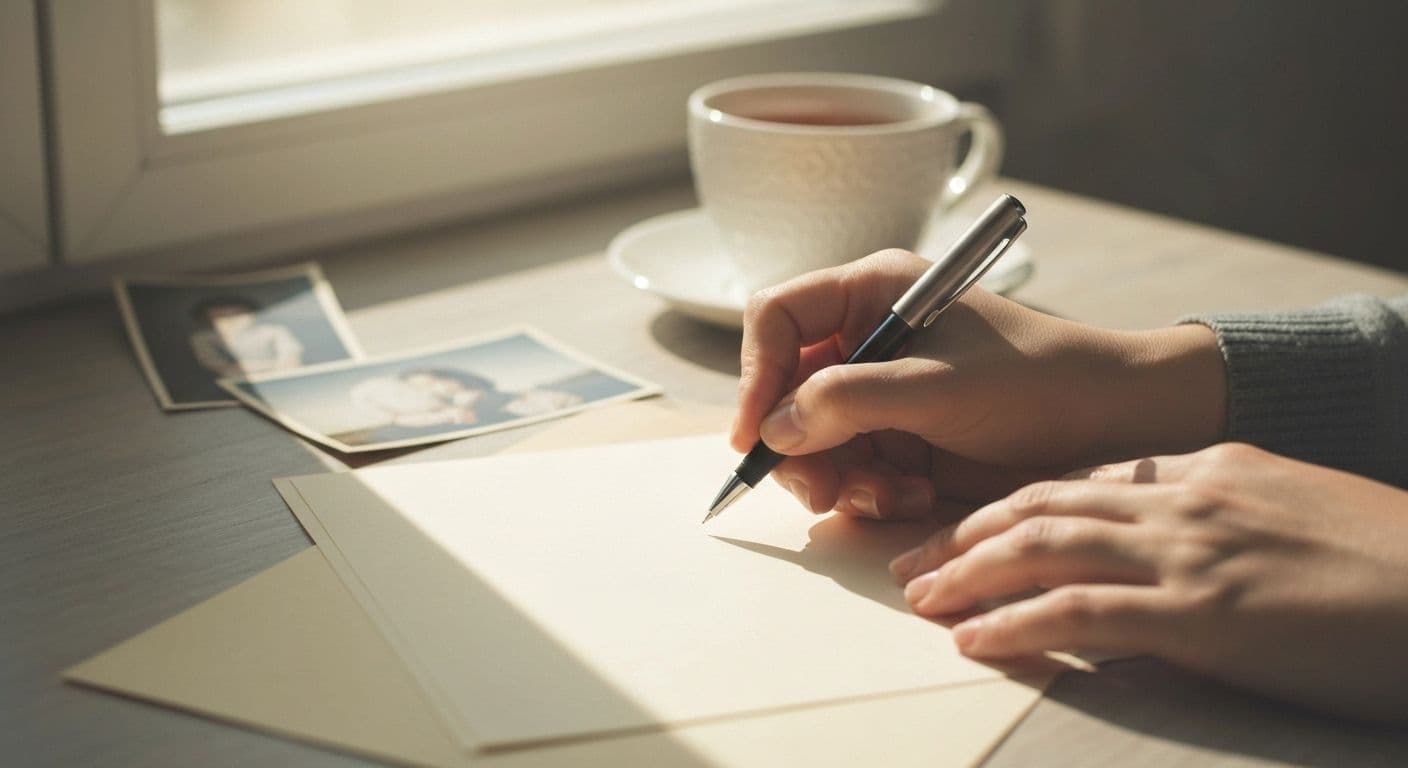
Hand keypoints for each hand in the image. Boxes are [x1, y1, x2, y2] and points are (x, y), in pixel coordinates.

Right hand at [732, 249, 1224, 518]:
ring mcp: (880, 390)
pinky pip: (850, 469)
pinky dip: (872, 492)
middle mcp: (866, 338)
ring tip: (889, 497)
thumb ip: (848, 401)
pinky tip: (914, 496)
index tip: (756, 436)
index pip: (777, 320)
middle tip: (825, 492)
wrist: (1108, 421)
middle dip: (800, 446)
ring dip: (840, 478)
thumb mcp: (937, 387)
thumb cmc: (1033, 381)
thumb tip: (773, 428)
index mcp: (871, 292)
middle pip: (784, 390)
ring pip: (812, 440)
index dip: (755, 375)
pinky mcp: (898, 435)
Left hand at [891, 443, 1407, 722]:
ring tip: (919, 600)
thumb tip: (1159, 550)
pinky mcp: (1205, 613)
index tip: (962, 530)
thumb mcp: (1290, 513)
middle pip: (1043, 502)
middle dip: (965, 532)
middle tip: (911, 562)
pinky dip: (1019, 624)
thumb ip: (1215, 518)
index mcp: (1206, 468)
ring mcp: (1192, 551)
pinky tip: (974, 641)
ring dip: (969, 572)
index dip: (1007, 505)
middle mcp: (1185, 497)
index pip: (1079, 478)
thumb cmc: (1388, 562)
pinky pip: (1084, 612)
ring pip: (1046, 545)